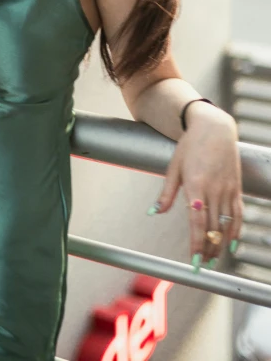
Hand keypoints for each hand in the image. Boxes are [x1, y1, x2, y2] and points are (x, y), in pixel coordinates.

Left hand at [149, 102, 242, 271]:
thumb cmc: (189, 146)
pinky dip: (236, 230)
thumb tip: (154, 213)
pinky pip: (238, 214)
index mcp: (195, 185)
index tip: (194, 261)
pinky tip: (232, 242)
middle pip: (213, 227)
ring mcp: (228, 189)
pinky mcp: (236, 188)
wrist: (214, 128)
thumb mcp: (173, 167)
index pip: (197, 222)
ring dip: (221, 244)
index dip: (197, 244)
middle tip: (202, 265)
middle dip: (208, 249)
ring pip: (227, 224)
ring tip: (214, 260)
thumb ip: (166, 193)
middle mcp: (214, 190)